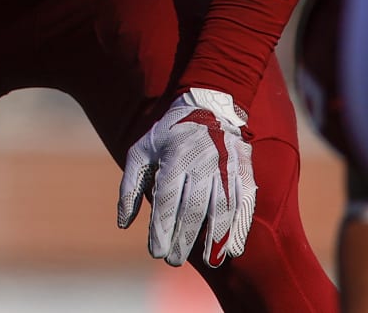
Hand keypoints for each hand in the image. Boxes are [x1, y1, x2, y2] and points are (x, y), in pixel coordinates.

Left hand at [117, 87, 255, 267]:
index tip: (155, 252)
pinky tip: (233, 248)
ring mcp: (226, 167)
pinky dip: (240, 228)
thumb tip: (123, 224)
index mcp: (174, 157)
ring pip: (222, 209)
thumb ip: (130, 187)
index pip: (167, 200)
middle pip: (194, 209)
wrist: (207, 107)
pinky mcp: (243, 171)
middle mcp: (202, 163)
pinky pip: (244, 203)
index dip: (162, 228)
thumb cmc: (168, 135)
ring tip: (209, 261)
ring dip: (216, 239)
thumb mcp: (140, 151)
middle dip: (184, 239)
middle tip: (174, 260)